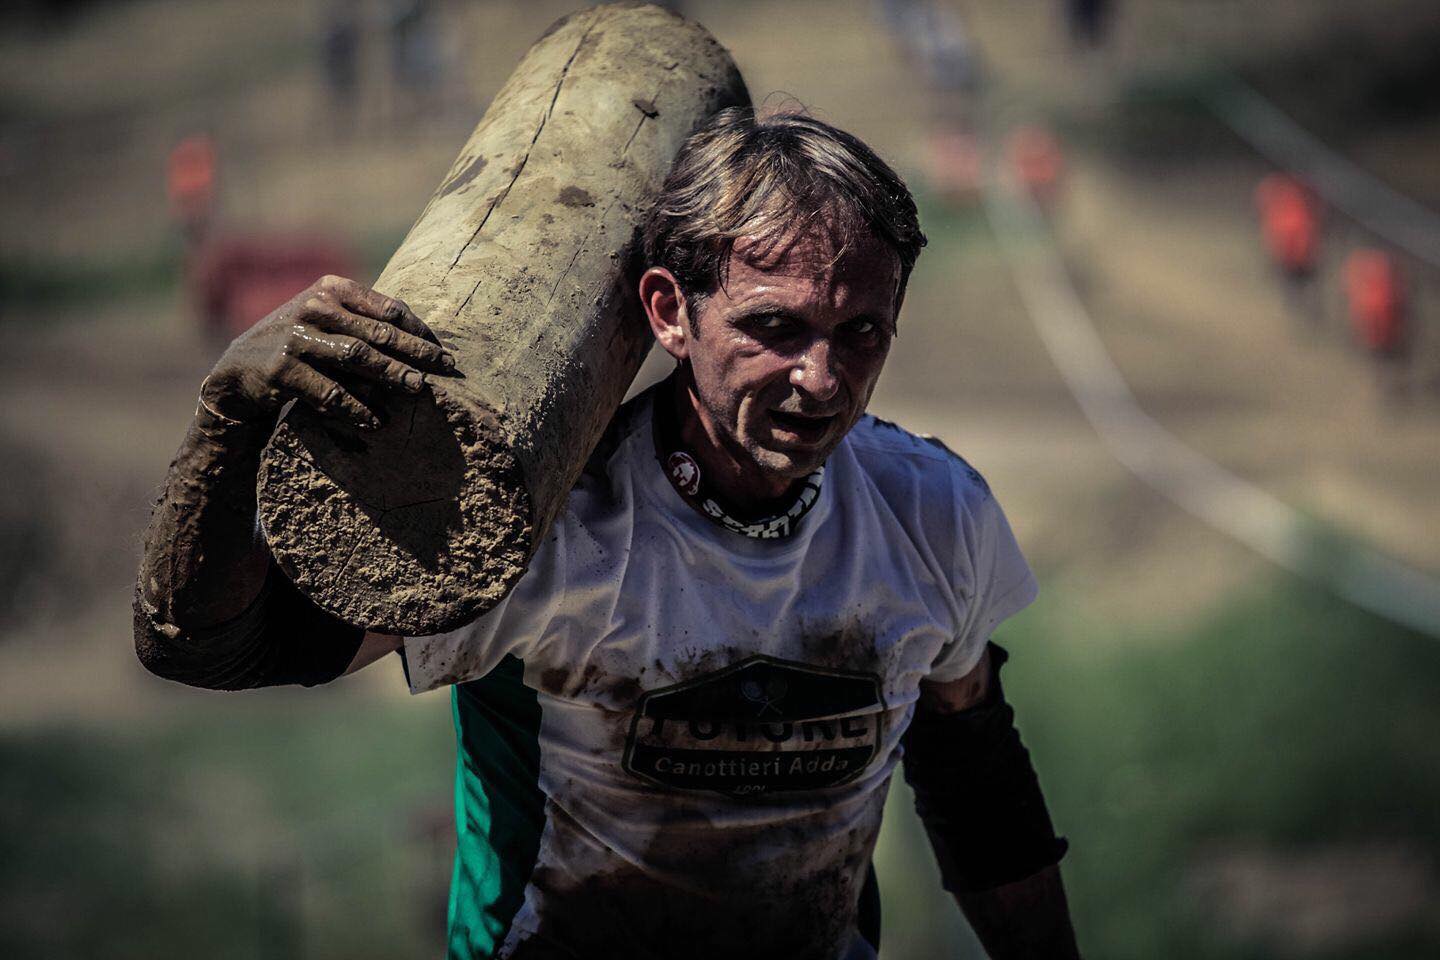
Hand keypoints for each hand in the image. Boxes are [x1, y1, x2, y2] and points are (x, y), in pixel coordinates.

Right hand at [201, 275, 456, 429]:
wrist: (241, 369)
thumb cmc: (301, 342)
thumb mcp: (328, 319)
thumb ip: (366, 320)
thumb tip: (425, 339)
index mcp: (330, 289)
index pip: (386, 307)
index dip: (418, 330)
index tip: (442, 349)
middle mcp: (313, 308)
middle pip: (377, 332)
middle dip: (414, 352)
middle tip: (444, 368)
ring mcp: (296, 338)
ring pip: (357, 357)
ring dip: (392, 374)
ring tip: (418, 388)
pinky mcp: (284, 371)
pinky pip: (330, 392)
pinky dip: (357, 407)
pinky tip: (377, 420)